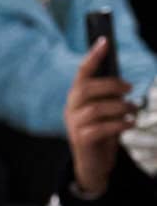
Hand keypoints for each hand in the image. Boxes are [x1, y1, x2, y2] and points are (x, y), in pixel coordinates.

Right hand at [65, 34, 135, 197]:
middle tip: (129, 88)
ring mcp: (74, 124)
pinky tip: (129, 124)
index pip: (82, 72)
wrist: (93, 165)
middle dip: (111, 85)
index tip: (105, 41)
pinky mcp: (82, 140)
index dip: (93, 56)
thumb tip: (123, 82)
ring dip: (120, 107)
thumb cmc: (102, 133)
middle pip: (87, 88)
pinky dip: (120, 124)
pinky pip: (102, 128)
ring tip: (133, 109)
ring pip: (97, 108)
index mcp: (76, 97)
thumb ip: (108, 96)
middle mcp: (71, 108)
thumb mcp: (105, 111)